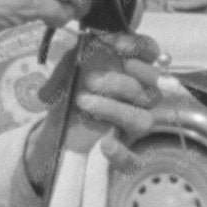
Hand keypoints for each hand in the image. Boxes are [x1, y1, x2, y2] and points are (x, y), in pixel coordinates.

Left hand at [23, 29, 164, 189]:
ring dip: (114, 108)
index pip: (151, 55)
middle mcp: (140, 99)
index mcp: (133, 73)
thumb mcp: (68, 71)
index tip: (116, 45)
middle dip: (121, 82)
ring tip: (82, 101)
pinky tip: (105, 145)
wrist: (54, 131)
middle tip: (89, 79)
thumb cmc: (70, 92)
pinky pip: (133, 161)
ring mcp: (133, 128)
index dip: (140, 48)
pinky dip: (121, 154)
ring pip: (143, 121)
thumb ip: (77, 58)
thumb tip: (85, 47)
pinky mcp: (123, 156)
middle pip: (151, 90)